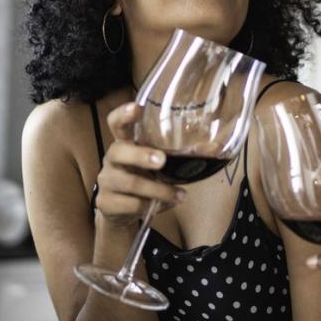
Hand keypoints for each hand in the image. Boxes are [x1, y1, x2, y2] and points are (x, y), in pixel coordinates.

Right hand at [95, 102, 184, 226]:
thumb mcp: (158, 166)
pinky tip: (163, 206)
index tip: (136, 108)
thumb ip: (177, 157)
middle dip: (140, 155)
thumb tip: (215, 148)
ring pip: (130, 183)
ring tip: (179, 196)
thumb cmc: (144, 180)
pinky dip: (151, 206)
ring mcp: (106, 181)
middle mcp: (112, 159)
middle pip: (118, 151)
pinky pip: (131, 205)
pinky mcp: (106, 203)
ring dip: (158, 190)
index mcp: (125, 143)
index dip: (123, 114)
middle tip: (161, 160)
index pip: (116, 123)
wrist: (120, 212)